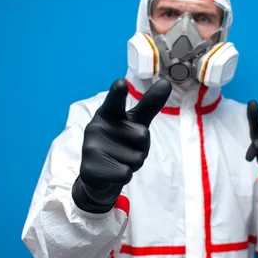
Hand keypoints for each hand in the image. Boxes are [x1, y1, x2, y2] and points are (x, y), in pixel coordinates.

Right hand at [73, 78, 171, 212]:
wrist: (98, 175)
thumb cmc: (120, 143)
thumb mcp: (135, 122)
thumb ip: (149, 104)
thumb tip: (166, 82)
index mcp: (108, 113)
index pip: (115, 101)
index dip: (118, 93)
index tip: (121, 83)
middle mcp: (96, 127)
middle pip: (142, 135)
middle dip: (141, 147)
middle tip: (126, 148)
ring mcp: (91, 148)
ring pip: (136, 158)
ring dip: (133, 163)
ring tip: (118, 160)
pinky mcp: (91, 169)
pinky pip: (126, 173)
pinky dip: (125, 175)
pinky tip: (113, 172)